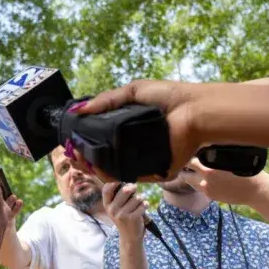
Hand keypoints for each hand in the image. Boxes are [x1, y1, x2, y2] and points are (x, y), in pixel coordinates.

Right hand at [68, 80, 202, 181]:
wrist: (196, 111)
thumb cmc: (170, 97)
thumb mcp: (133, 92)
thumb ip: (105, 101)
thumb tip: (77, 110)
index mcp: (131, 130)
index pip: (101, 140)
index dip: (84, 142)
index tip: (71, 141)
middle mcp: (135, 147)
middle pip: (103, 158)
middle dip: (84, 156)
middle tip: (72, 152)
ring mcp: (143, 161)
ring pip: (112, 170)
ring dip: (93, 167)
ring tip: (80, 159)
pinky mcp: (153, 173)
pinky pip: (127, 176)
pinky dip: (110, 174)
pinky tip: (96, 167)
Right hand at [102, 182, 147, 239]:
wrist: (129, 236)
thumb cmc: (124, 218)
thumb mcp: (116, 208)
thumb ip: (118, 196)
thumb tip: (130, 184)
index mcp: (107, 205)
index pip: (106, 189)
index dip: (114, 182)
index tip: (121, 181)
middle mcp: (112, 209)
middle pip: (125, 190)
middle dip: (132, 188)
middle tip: (134, 188)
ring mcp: (122, 214)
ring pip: (137, 197)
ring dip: (140, 199)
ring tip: (138, 205)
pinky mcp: (132, 218)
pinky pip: (143, 204)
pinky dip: (145, 205)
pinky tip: (142, 210)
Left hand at [179, 158, 261, 204]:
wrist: (255, 191)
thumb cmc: (246, 171)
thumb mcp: (229, 160)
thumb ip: (213, 158)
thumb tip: (203, 148)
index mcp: (208, 170)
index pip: (189, 162)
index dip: (186, 157)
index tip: (187, 154)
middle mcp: (204, 181)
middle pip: (184, 174)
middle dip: (185, 169)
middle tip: (187, 163)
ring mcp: (207, 190)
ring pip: (190, 182)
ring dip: (191, 176)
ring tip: (195, 171)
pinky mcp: (210, 196)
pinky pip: (199, 188)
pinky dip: (199, 183)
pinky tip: (206, 178)